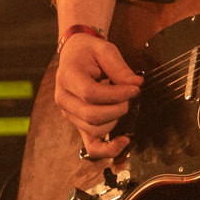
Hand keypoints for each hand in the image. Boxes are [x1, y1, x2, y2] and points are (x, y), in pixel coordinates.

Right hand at [51, 32, 142, 160]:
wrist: (75, 55)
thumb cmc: (89, 52)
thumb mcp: (105, 50)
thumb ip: (120, 68)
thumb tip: (136, 83)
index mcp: (67, 77)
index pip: (90, 93)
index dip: (116, 95)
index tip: (134, 89)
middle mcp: (64, 99)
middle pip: (92, 116)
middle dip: (118, 109)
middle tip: (131, 97)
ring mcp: (69, 114)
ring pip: (94, 130)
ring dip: (116, 121)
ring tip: (123, 104)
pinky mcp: (78, 123)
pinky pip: (91, 145)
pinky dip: (108, 149)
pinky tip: (123, 142)